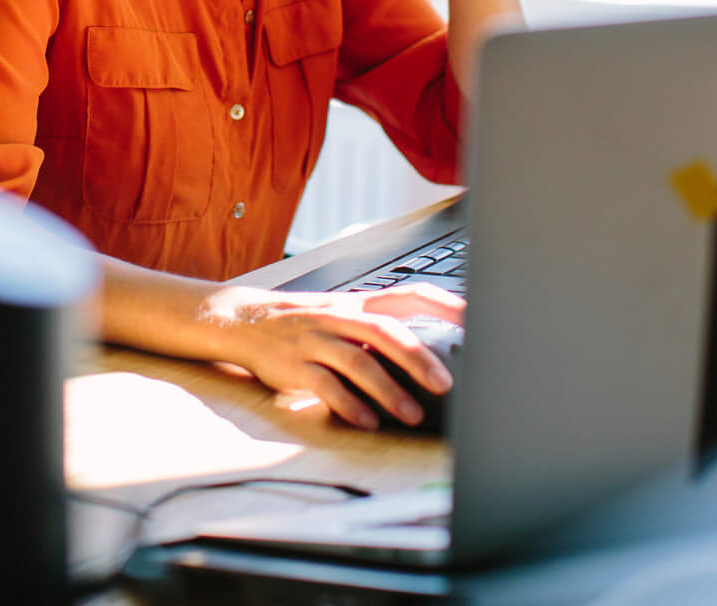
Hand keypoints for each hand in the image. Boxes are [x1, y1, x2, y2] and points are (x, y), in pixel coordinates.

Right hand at [197, 282, 462, 429]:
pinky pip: (324, 385)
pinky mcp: (293, 367)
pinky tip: (367, 421)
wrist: (242, 320)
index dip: (442, 304)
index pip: (407, 295)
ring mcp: (314, 341)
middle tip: (445, 384)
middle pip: (384, 331)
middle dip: (417, 358)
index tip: (475, 319)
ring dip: (387, 390)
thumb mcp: (342, 316)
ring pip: (356, 361)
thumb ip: (379, 331)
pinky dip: (347, 404)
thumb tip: (432, 355)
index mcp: (356, 304)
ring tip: (411, 414)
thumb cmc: (304, 324)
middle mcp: (338, 317)